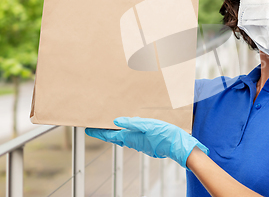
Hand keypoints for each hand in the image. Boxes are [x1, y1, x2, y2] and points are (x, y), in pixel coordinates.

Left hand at [85, 117, 208, 169]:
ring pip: (126, 138)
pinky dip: (129, 133)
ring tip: (112, 127)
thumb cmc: (165, 135)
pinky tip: (132, 129)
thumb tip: (115, 122)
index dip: (99, 132)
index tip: (88, 130)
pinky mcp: (149, 144)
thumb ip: (132, 123)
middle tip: (97, 128)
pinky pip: (135, 138)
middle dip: (106, 132)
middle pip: (116, 138)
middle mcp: (135, 142)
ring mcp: (142, 144)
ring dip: (117, 133)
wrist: (179, 146)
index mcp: (132, 137)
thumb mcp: (148, 125)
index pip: (111, 135)